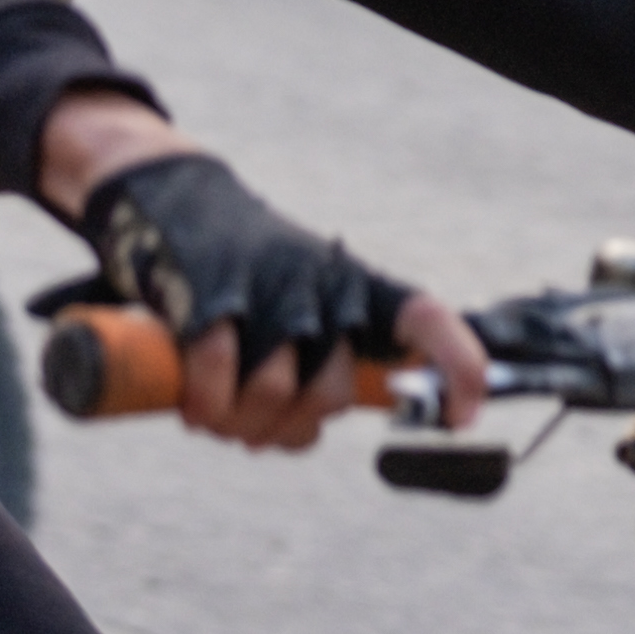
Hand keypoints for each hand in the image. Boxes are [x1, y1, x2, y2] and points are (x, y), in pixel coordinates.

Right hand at [38, 105, 492, 455]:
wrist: (173, 201)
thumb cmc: (248, 275)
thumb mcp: (303, 302)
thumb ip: (321, 360)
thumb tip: (305, 433)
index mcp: (355, 287)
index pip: (426, 320)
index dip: (456, 368)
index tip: (461, 419)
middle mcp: (322, 285)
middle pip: (329, 395)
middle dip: (288, 429)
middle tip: (255, 432)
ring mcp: (268, 287)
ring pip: (272, 393)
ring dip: (242, 426)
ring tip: (220, 422)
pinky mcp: (211, 290)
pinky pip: (217, 373)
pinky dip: (207, 406)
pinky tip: (196, 413)